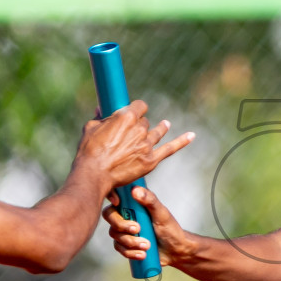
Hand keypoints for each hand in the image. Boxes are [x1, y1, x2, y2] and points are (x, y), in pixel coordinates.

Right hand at [77, 99, 193, 187]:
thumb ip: (101, 118)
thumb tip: (101, 108)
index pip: (139, 106)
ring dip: (161, 128)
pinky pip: (170, 149)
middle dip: (140, 125)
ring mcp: (147, 145)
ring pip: (157, 133)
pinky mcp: (151, 160)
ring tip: (165, 125)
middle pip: (146, 122)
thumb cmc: (89, 151)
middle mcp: (139, 129)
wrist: (94, 174)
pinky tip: (191, 135)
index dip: (136, 109)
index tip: (134, 112)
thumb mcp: (91, 128)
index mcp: (126, 116)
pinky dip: (182, 141)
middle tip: (133, 132)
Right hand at [103, 186, 191, 266]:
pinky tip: (142, 254)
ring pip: (115, 235)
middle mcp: (125, 216)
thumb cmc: (170, 228)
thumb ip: (150, 200)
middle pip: (110, 217)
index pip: (115, 197)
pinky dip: (131, 252)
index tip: (117, 203)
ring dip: (131, 242)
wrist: (175, 250)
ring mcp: (124, 232)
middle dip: (123, 225)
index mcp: (132, 204)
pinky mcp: (125, 245)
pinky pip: (120, 249)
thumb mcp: (162, 213)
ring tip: (148, 245)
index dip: (111, 198)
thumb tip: (135, 190)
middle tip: (138, 229)